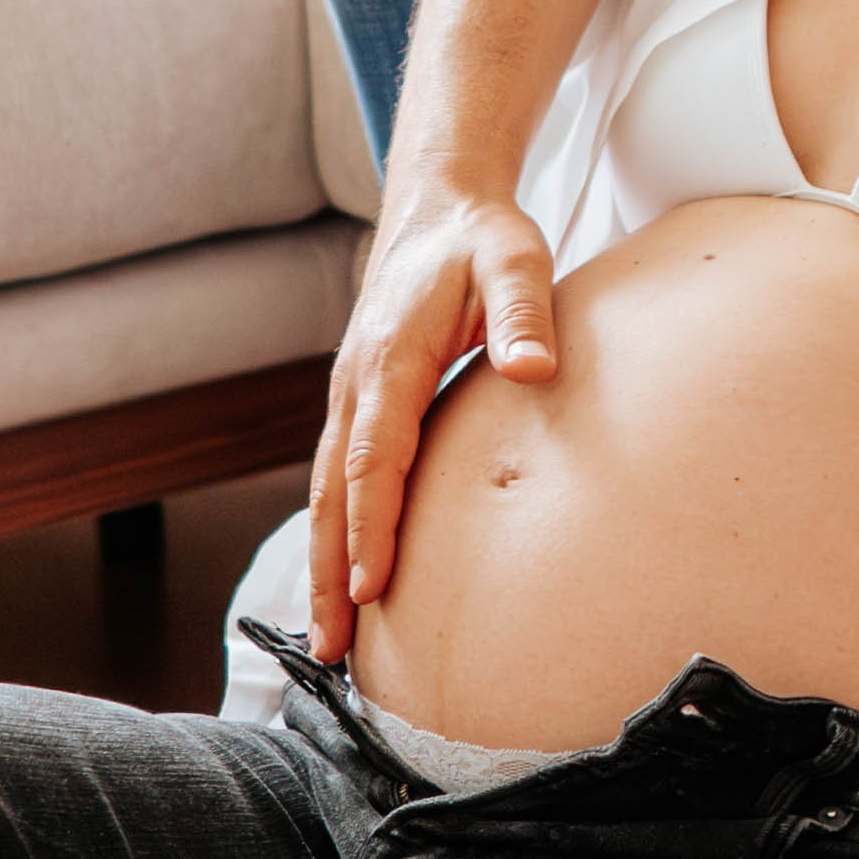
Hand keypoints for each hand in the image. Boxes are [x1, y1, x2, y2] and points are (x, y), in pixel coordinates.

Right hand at [306, 184, 557, 657]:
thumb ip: (524, 313)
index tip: (371, 587)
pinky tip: (344, 580)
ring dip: (324, 563)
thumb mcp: (515, 259)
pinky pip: (340, 479)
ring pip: (328, 492)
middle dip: (328, 571)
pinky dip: (335, 533)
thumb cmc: (482, 239)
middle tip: (328, 650)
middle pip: (334, 492)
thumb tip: (535, 370)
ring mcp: (350, 397)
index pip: (375, 456)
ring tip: (325, 641)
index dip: (372, 525)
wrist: (437, 207)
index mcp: (389, 359)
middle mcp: (356, 385)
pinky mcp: (360, 405)